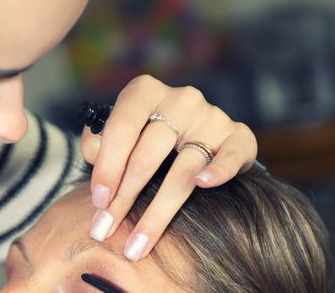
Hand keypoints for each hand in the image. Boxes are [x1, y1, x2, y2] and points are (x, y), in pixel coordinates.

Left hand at [80, 74, 257, 260]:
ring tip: (138, 243)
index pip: (122, 127)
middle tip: (106, 229)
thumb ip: (98, 142)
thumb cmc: (145, 135)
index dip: (107, 166)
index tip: (97, 201)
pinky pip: (231, 155)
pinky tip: (203, 184)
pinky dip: (219, 170)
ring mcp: (212, 117)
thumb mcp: (118, 131)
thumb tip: (96, 159)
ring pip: (182, 170)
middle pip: (148, 153)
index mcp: (145, 91)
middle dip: (124, 197)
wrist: (195, 133)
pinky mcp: (239, 136)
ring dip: (158, 211)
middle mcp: (180, 99)